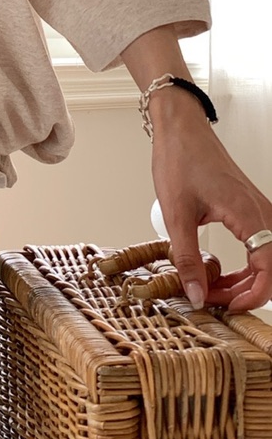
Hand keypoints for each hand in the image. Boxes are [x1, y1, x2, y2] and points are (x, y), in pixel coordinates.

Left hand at [149, 93, 271, 312]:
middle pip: (270, 269)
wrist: (181, 130)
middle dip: (244, 292)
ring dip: (243, 281)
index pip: (268, 269)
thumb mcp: (176, 214)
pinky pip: (258, 247)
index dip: (252, 296)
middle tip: (210, 300)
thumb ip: (187, 258)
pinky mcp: (251, 211)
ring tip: (210, 289)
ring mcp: (259, 211)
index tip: (227, 308)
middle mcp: (262, 213)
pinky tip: (218, 272)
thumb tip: (196, 294)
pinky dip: (242, 266)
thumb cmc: (180, 160)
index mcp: (248, 214)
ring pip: (265, 260)